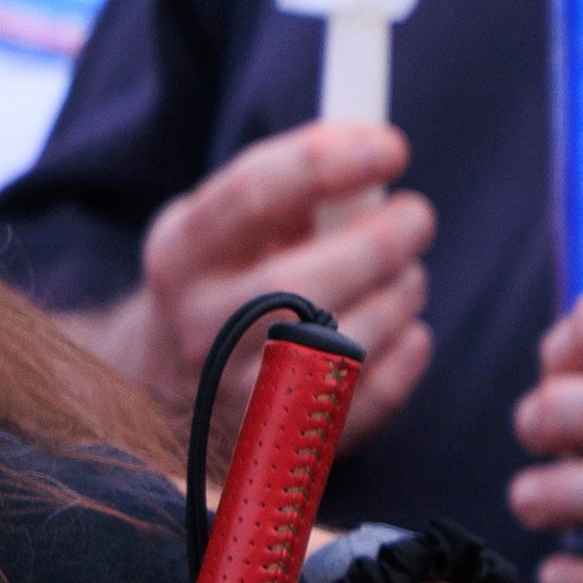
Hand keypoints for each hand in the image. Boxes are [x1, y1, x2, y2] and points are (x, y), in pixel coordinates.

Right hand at [98, 123, 429, 445]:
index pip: (253, 195)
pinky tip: (409, 332)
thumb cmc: (222, 283)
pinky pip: (365, 401)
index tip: (390, 145)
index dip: (329, 162)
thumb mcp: (224, 227)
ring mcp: (239, 393)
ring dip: (398, 296)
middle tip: (417, 215)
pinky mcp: (285, 441)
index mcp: (181, 254)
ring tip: (408, 276)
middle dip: (378, 240)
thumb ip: (286, 188)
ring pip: (339, 345)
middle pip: (299, 281)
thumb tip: (369, 142)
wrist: (165, 389)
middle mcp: (200, 327)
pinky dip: (405, 359)